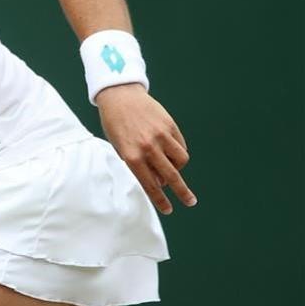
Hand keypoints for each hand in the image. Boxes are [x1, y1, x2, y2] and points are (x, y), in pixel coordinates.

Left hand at [97, 83, 195, 214]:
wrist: (119, 95)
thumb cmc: (115, 124)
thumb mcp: (118, 146)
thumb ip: (136, 164)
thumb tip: (159, 181)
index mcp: (131, 155)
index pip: (149, 184)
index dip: (159, 199)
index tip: (168, 210)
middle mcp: (147, 147)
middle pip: (170, 176)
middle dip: (182, 192)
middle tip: (190, 202)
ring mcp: (161, 135)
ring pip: (180, 160)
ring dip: (178, 168)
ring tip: (172, 166)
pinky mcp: (170, 125)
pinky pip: (180, 146)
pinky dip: (178, 152)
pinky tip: (170, 150)